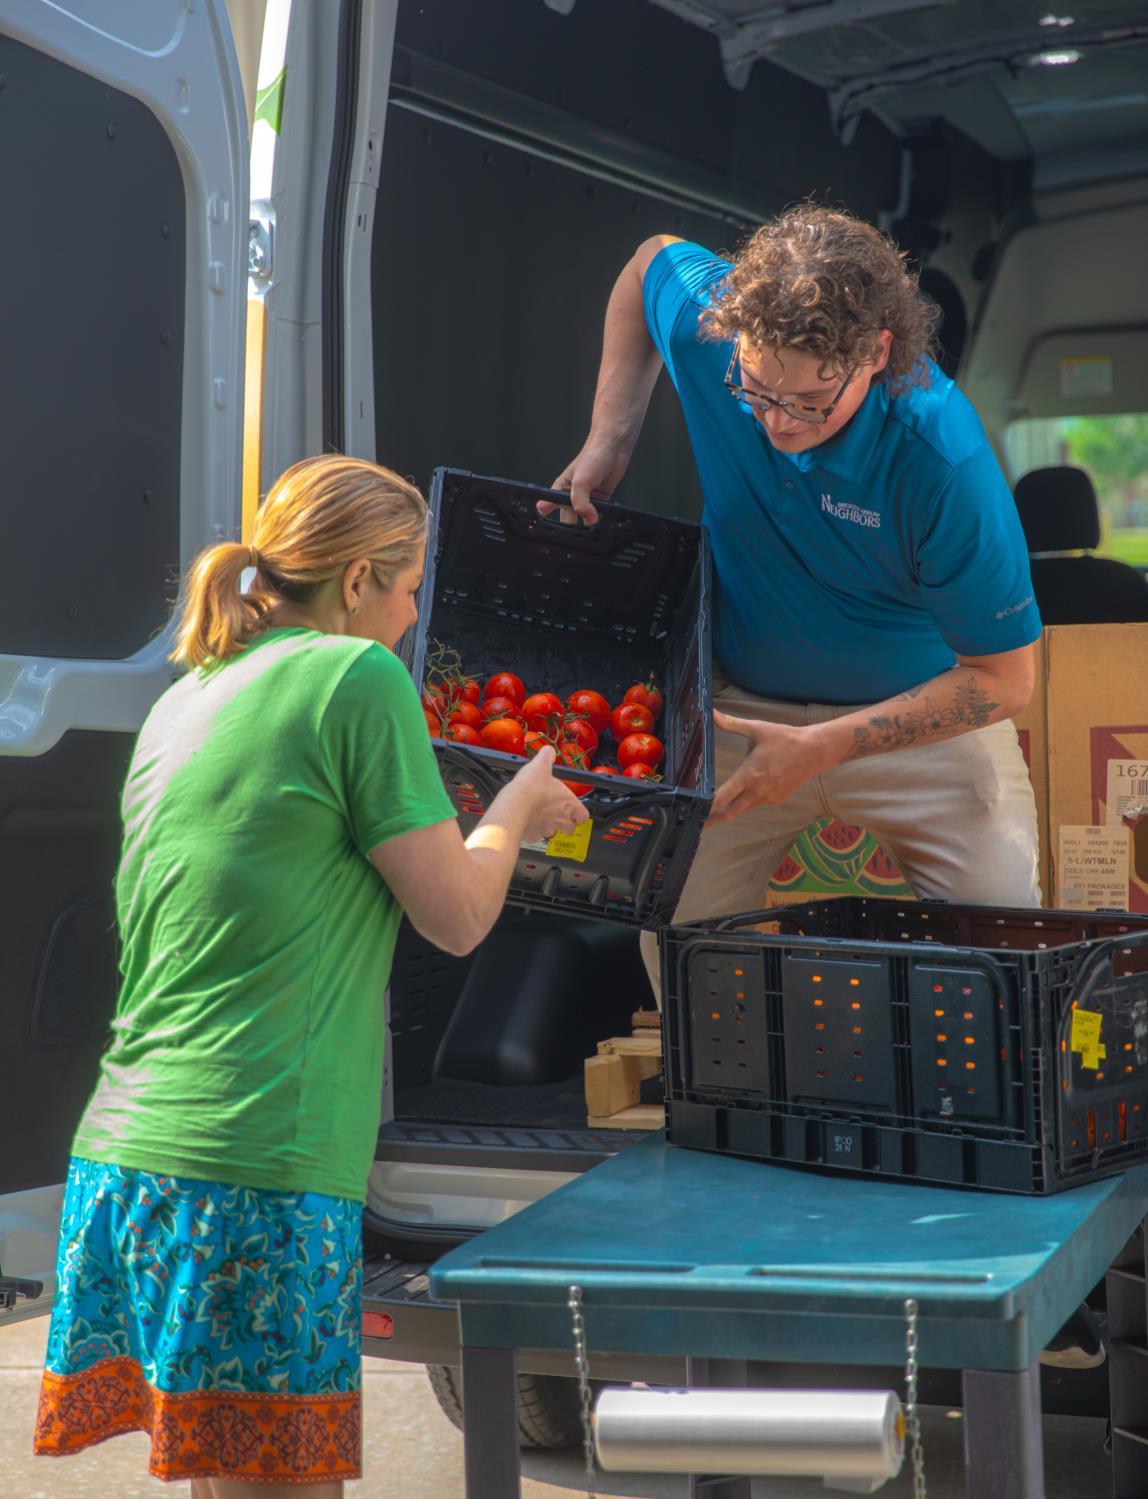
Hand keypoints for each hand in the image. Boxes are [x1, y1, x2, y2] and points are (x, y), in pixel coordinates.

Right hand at [511, 745, 589, 841]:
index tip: (574, 809)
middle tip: (557, 814)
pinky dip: (532, 831)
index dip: (579, 812)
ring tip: (539, 816)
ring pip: (552, 832)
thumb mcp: (541, 764)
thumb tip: (548, 751)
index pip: (583, 815)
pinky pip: (535, 836)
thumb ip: (547, 756)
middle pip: (570, 829)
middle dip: (565, 823)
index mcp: (568, 803)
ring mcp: (546, 829)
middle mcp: (560, 819)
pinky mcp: (532, 836)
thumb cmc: (531, 788)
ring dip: (548, 826)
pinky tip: (526, 821)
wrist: (514, 805)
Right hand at [538, 440, 631, 525]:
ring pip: (584, 519)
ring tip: (592, 527)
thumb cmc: (592, 457)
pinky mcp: (600, 500)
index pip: (548, 509)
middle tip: (578, 535)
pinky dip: (601, 519)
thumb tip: (589, 519)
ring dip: (588, 524)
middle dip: (572, 528)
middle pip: (568, 520)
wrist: (613, 448)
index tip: (556, 532)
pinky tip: (603, 519)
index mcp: (560, 490)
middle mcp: (571, 496)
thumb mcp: (581, 482)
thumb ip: (581, 503)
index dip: (549, 521)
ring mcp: (586, 499)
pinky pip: (598, 515)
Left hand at [706, 710, 825, 825]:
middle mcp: (758, 791)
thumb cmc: (785, 739)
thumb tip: (712, 713)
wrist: (814, 751)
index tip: (696, 812)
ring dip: (728, 812)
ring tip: (712, 817)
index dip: (709, 807)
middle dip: (713, 819)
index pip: (724, 796)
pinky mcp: (775, 799)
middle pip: (730, 811)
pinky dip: (745, 803)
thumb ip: (731, 724)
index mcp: (750, 774)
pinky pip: (755, 803)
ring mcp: (767, 797)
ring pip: (742, 808)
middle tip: (697, 825)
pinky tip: (739, 799)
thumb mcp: (757, 729)